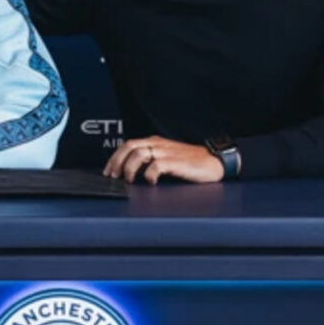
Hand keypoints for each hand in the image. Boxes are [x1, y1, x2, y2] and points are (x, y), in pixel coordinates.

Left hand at [103, 136, 224, 184]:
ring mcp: (166, 152)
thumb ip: (151, 162)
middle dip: (116, 162)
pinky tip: (149, 182)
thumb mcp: (168, 159)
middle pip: (129, 146)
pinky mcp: (175, 162)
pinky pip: (156, 165)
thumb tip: (132, 174)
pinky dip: (148, 174)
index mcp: (156, 142)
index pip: (128, 144)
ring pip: (138, 154)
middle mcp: (158, 145)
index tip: (108, 171)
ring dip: (129, 168)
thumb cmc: (193, 163)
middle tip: (112, 176)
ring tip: (128, 180)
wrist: (215, 162)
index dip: (115, 157)